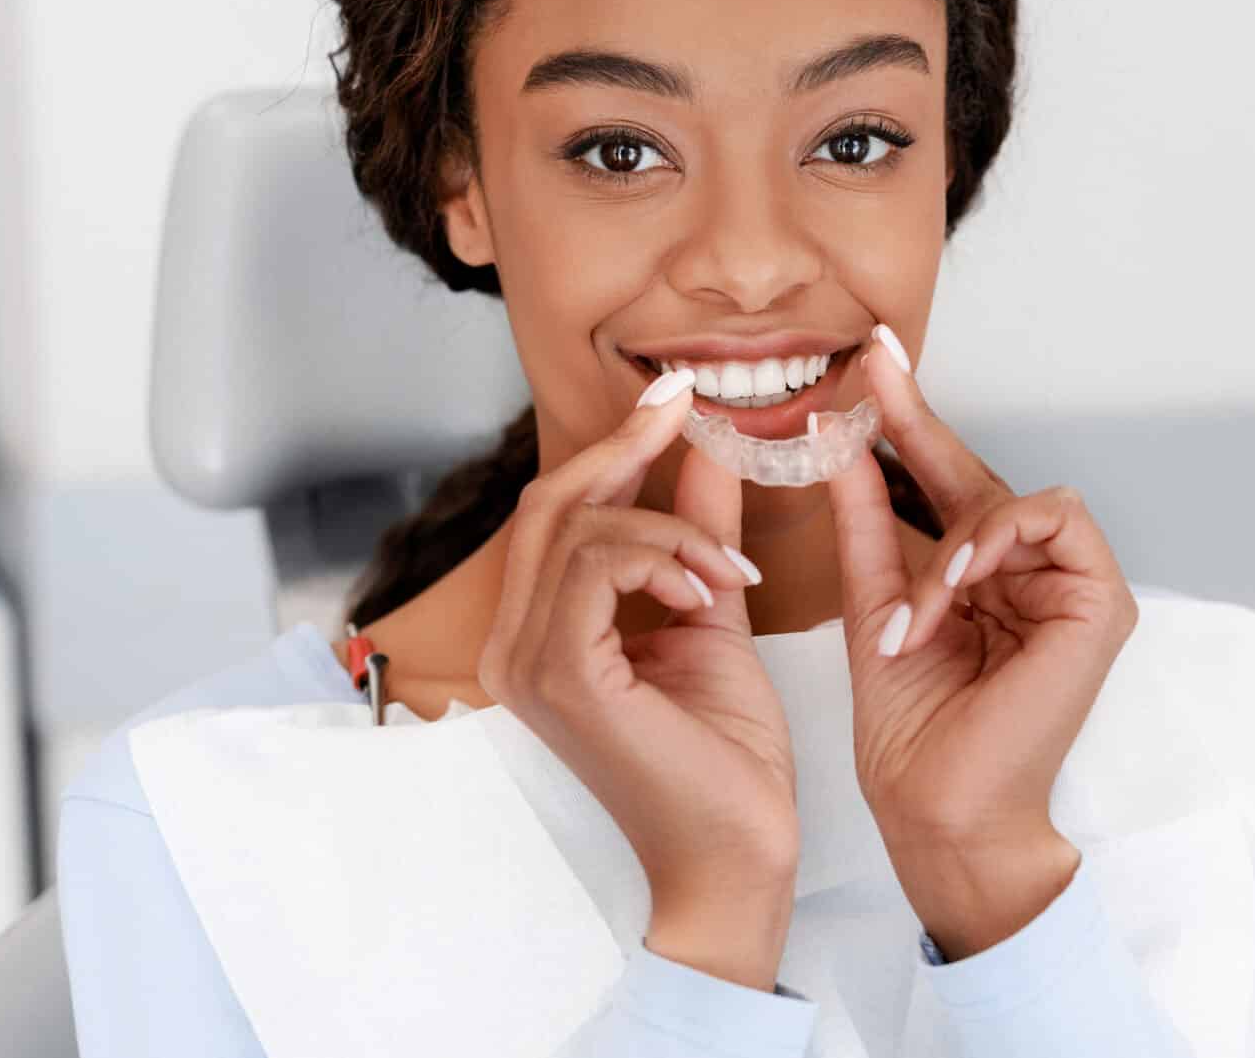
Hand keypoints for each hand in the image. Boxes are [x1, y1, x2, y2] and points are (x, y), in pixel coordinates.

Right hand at [475, 373, 798, 986]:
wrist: (738, 856)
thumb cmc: (724, 761)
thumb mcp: (712, 616)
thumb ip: (698, 536)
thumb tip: (707, 452)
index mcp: (543, 634)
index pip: (558, 515)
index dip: (614, 447)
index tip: (677, 397)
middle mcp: (517, 646)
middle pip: (550, 504)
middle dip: (626, 446)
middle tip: (691, 408)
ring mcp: (529, 662)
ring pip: (578, 526)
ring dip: (670, 525)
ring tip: (728, 571)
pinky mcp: (561, 677)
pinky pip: (597, 565)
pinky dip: (663, 555)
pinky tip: (711, 590)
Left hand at [824, 325, 1139, 957]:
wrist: (937, 809)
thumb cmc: (912, 730)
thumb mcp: (875, 602)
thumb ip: (867, 519)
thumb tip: (842, 438)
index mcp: (982, 577)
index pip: (946, 483)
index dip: (910, 420)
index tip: (871, 359)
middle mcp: (1032, 576)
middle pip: (981, 477)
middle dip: (921, 425)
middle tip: (874, 369)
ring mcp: (1073, 588)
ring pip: (1016, 499)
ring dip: (957, 541)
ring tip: (921, 609)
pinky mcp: (1103, 602)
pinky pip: (1054, 520)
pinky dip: (997, 543)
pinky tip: (959, 581)